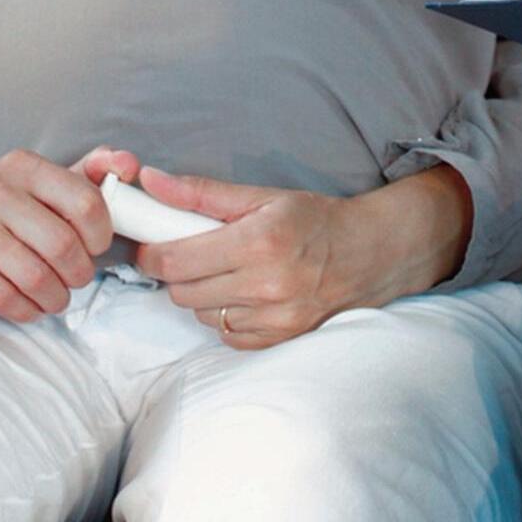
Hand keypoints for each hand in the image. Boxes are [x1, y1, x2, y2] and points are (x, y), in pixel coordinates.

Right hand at [0, 145, 138, 318]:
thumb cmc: (6, 216)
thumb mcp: (46, 188)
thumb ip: (91, 174)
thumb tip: (130, 165)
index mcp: (23, 165)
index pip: (85, 200)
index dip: (101, 234)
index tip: (97, 248)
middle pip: (61, 243)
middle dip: (79, 272)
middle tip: (77, 280)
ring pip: (32, 274)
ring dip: (54, 297)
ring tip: (57, 299)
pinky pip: (1, 295)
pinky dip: (25, 310)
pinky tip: (30, 308)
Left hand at [135, 162, 473, 350]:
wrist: (371, 252)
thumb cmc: (316, 218)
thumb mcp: (263, 195)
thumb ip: (201, 192)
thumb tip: (150, 182)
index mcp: (259, 241)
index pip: (174, 261)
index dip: (152, 254)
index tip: (152, 245)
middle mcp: (265, 284)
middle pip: (181, 292)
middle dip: (178, 272)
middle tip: (191, 254)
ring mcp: (274, 318)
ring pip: (201, 315)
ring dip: (202, 295)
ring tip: (225, 271)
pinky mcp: (279, 339)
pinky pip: (227, 334)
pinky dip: (226, 315)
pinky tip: (244, 294)